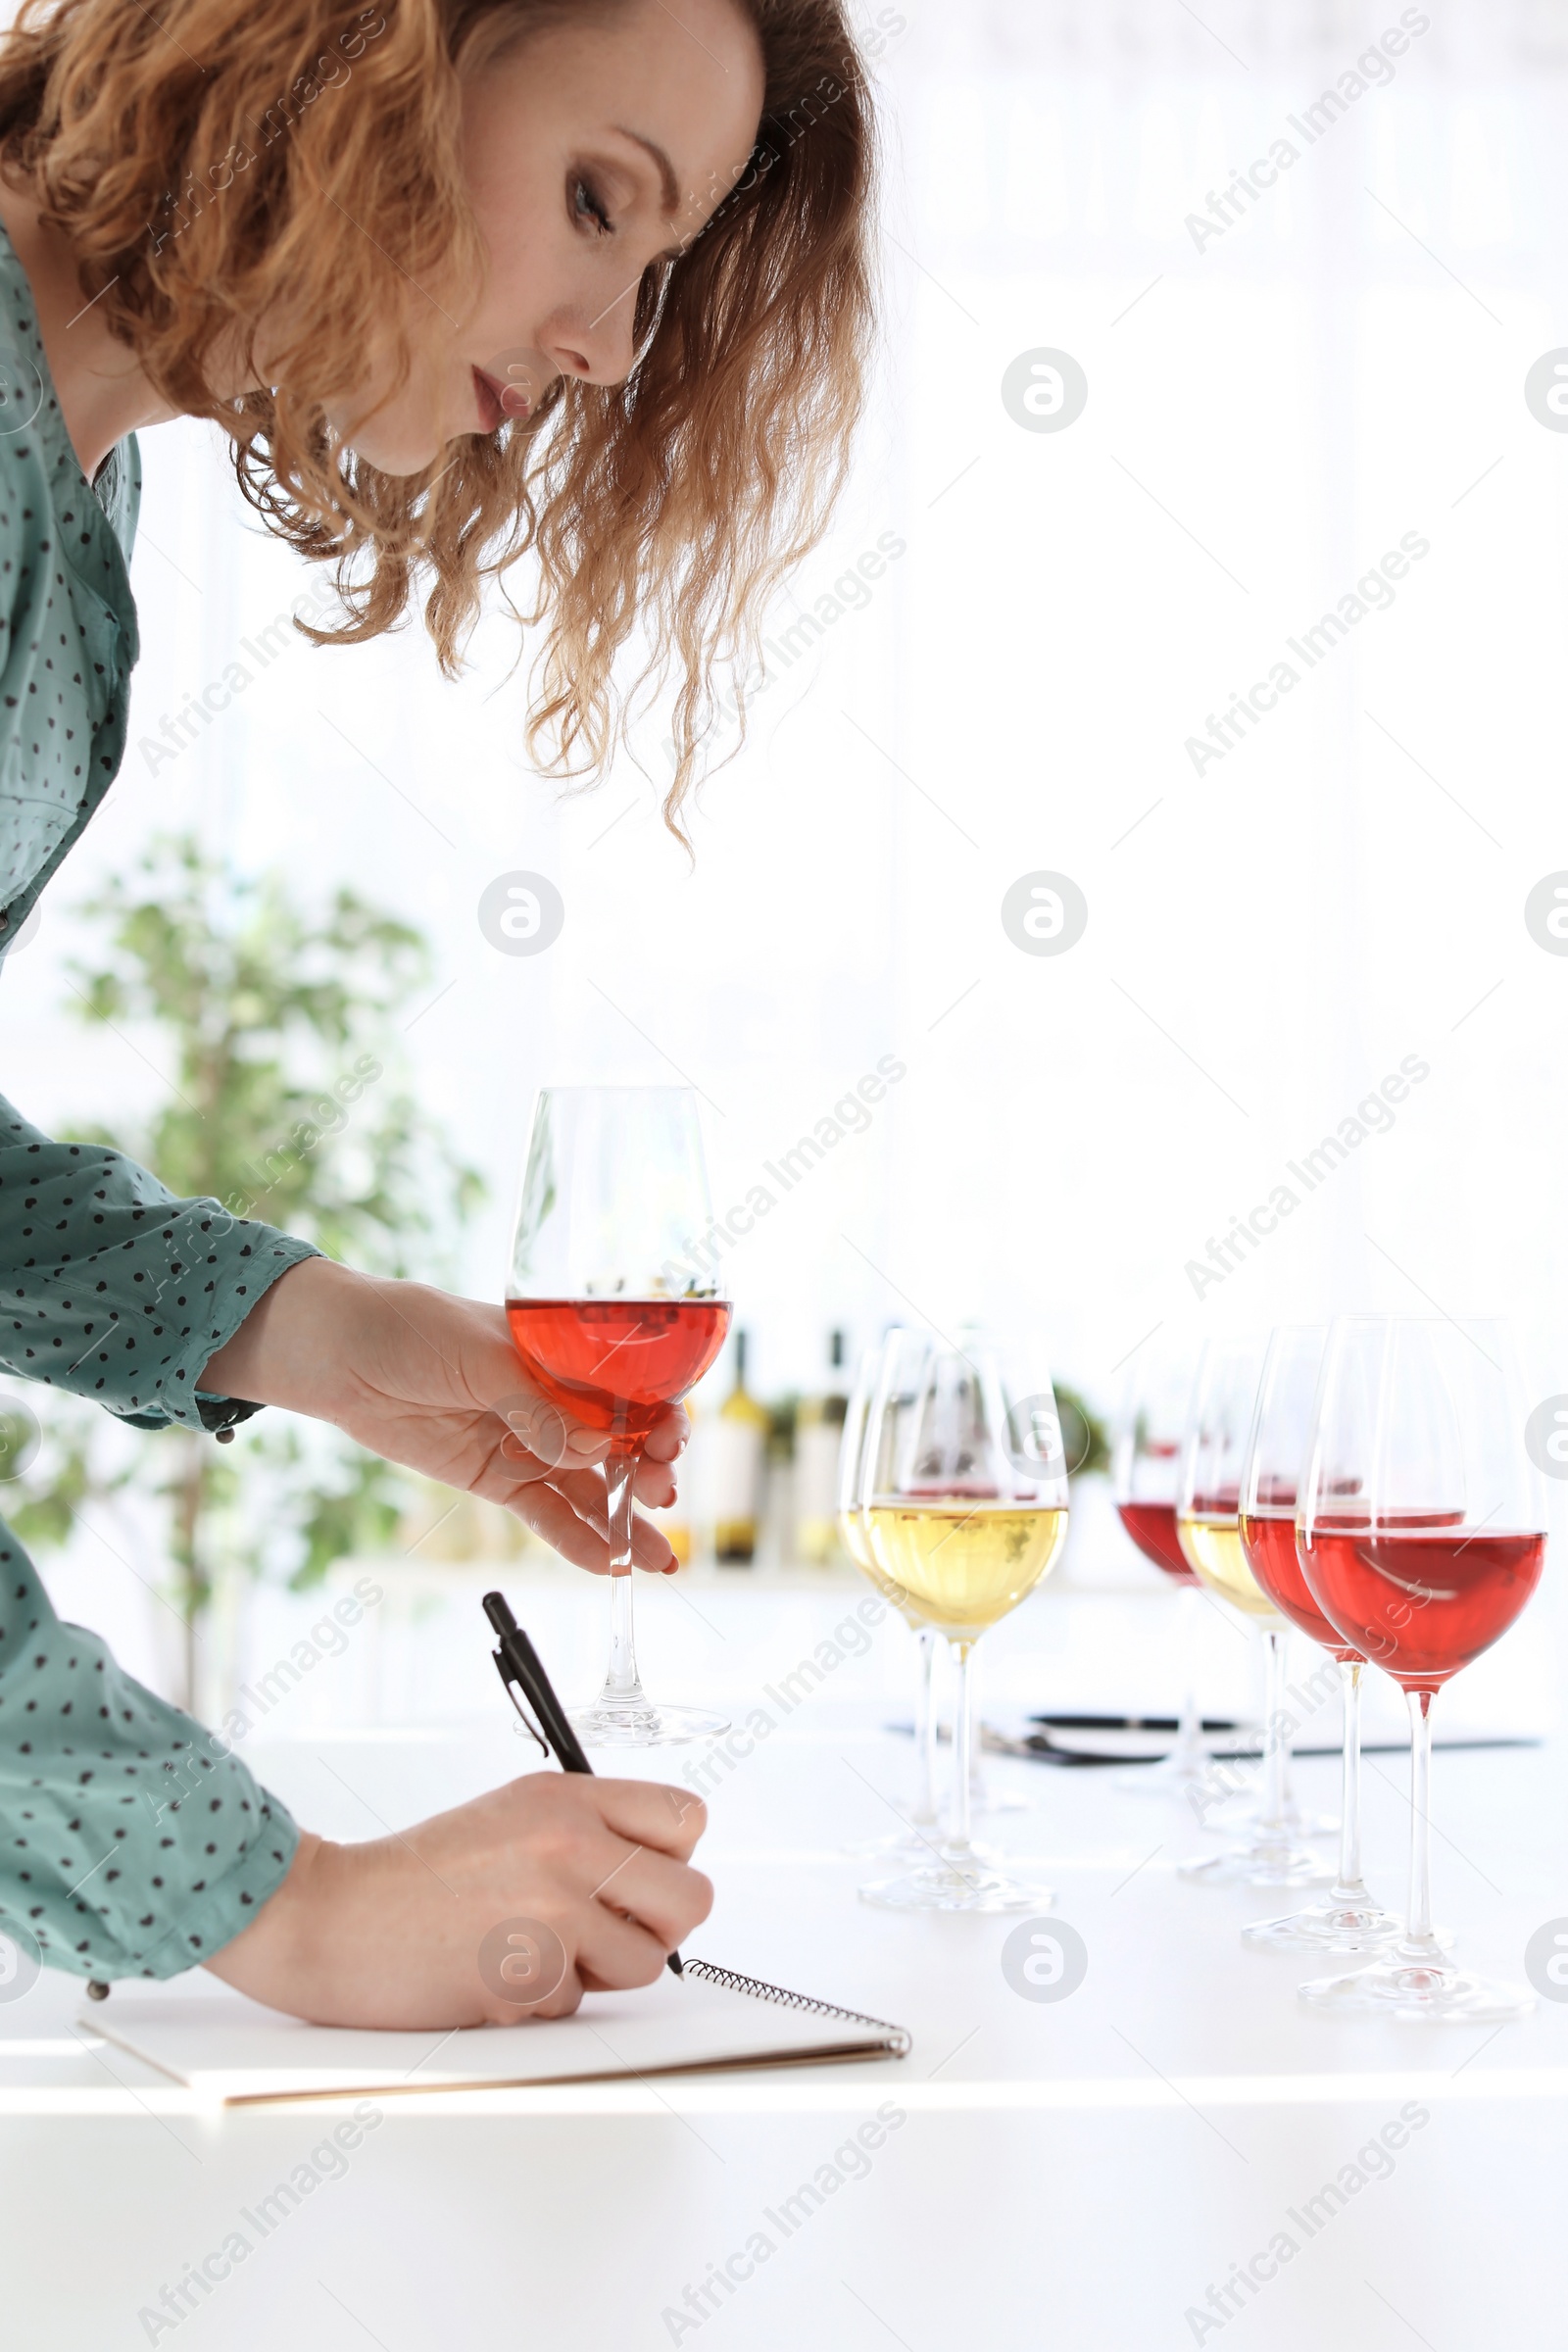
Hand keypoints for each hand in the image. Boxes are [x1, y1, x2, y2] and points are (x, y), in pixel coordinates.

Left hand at [202, 1258, 688, 1573]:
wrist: (342, 1356)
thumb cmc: (415, 1329)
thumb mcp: (482, 1354)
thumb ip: (538, 1404)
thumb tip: (592, 1452)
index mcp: (565, 1354)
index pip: (631, 1387)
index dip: (659, 1415)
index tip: (668, 1439)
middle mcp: (557, 1401)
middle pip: (621, 1444)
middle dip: (649, 1471)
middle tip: (661, 1491)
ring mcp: (530, 1443)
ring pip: (592, 1489)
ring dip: (627, 1522)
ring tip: (658, 1558)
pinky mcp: (499, 1479)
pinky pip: (547, 1515)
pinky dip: (579, 1540)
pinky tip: (610, 1565)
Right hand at [204, 1775, 711, 2026]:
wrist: (336, 1916)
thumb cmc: (418, 1874)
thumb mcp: (513, 1812)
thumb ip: (588, 1830)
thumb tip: (658, 1870)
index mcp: (567, 1799)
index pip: (685, 1819)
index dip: (673, 1858)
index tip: (644, 1878)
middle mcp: (568, 1846)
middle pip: (690, 1899)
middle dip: (659, 1926)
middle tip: (613, 1930)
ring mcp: (551, 1913)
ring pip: (643, 1964)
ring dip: (599, 1972)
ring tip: (536, 1948)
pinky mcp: (528, 1978)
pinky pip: (576, 2004)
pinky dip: (542, 2001)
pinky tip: (495, 1971)